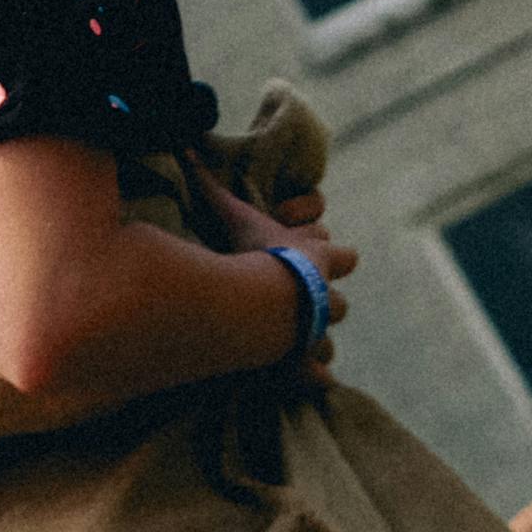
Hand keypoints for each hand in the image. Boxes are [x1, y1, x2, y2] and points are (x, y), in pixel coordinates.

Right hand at [206, 188, 355, 375]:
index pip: (344, 257)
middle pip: (339, 305)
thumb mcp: (232, 217)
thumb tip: (187, 148)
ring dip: (313, 344)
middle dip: (322, 306)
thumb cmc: (252, 256)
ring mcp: (316, 334)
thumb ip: (210, 186)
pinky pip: (317, 376)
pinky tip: (296, 383)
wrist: (263, 304)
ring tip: (290, 348)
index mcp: (317, 261)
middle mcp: (322, 298)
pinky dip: (308, 380)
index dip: (333, 258)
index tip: (322, 257)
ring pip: (328, 343)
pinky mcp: (306, 365)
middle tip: (297, 307)